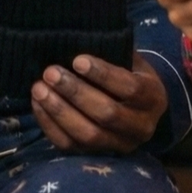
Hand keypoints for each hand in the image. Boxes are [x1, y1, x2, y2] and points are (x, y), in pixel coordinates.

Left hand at [31, 53, 167, 153]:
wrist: (137, 108)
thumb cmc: (129, 74)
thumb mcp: (130, 60)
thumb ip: (113, 52)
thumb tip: (79, 36)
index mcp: (153, 98)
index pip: (130, 88)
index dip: (103, 75)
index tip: (77, 60)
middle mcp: (142, 127)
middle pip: (107, 114)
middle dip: (75, 92)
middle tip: (50, 72)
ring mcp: (119, 146)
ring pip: (88, 135)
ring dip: (59, 111)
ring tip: (39, 88)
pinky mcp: (96, 156)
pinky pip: (70, 146)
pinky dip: (50, 125)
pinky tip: (38, 103)